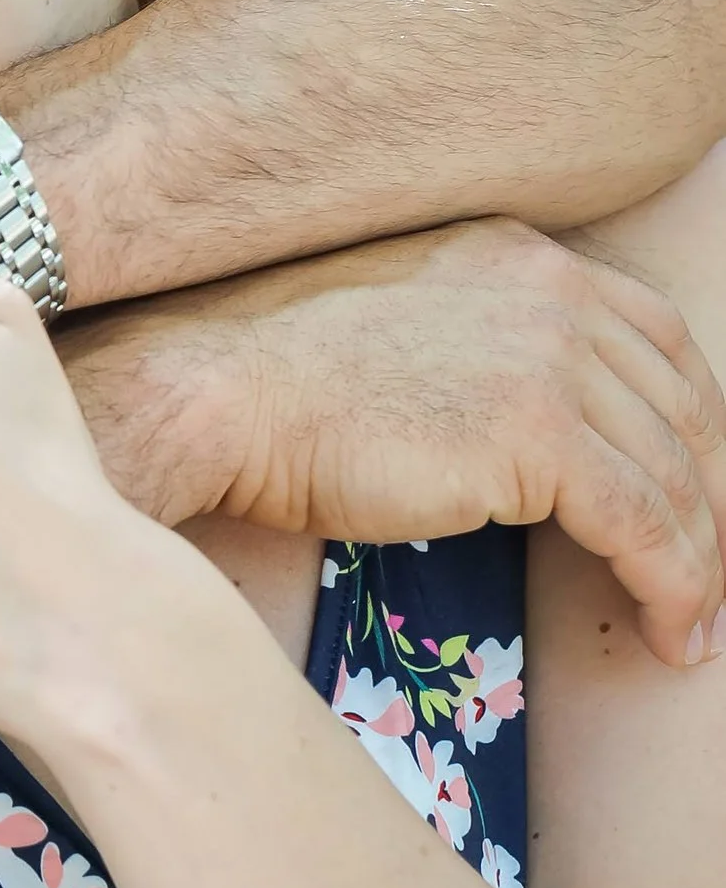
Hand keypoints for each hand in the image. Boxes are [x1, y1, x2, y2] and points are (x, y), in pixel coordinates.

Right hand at [70, 219, 725, 669]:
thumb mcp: (396, 327)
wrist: (210, 390)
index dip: (690, 421)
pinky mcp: (539, 433)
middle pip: (685, 405)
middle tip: (705, 572)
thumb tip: (513, 434)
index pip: (654, 336)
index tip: (689, 488)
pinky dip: (675, 588)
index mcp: (516, 254)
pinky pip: (649, 527)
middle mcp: (550, 289)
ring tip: (692, 626)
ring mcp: (550, 355)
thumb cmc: (266, 377)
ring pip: (678, 475)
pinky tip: (669, 633)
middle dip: (709, 499)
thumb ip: (474, 348)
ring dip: (699, 562)